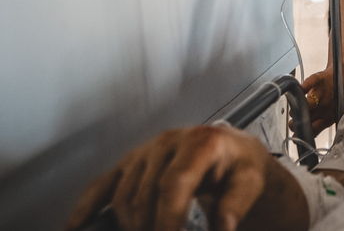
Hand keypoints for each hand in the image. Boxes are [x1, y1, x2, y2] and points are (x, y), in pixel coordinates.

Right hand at [65, 125, 280, 230]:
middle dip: (150, 226)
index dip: (168, 217)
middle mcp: (168, 142)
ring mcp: (145, 152)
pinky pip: (102, 184)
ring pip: (124, 196)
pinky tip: (74, 227)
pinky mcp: (130, 162)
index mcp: (200, 143)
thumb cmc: (239, 167)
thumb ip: (234, 206)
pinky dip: (86, 207)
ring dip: (131, 224)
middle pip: (145, 194)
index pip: (174, 183)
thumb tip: (221, 227)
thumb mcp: (249, 183)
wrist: (232, 151)